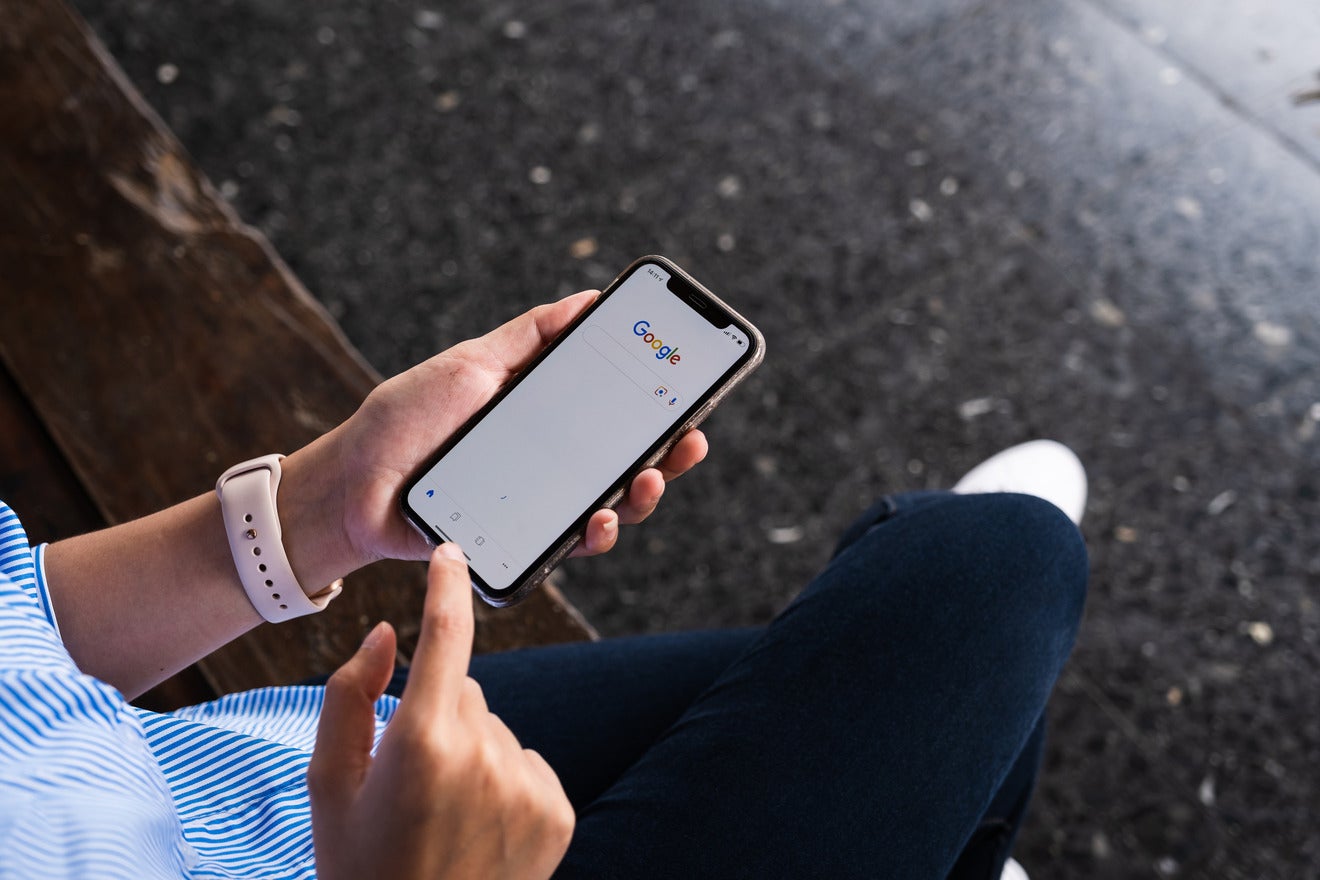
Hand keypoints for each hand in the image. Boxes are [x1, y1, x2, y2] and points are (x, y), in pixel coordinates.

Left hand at [285, 290, 707, 576]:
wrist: (353, 485)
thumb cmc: (406, 420)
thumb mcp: (471, 363)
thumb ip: (531, 337)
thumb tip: (588, 299)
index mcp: (545, 413)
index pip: (615, 406)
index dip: (657, 399)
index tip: (690, 383)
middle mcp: (551, 459)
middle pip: (628, 457)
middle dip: (671, 451)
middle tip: (690, 437)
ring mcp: (540, 502)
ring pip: (613, 505)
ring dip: (644, 493)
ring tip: (650, 477)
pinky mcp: (522, 540)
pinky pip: (572, 543)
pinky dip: (597, 533)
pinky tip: (600, 518)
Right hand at [309, 543, 574, 879]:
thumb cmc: (361, 866)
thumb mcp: (330, 786)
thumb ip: (349, 697)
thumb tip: (387, 634)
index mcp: (420, 742)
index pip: (445, 636)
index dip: (447, 587)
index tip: (449, 552)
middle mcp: (484, 755)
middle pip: (463, 690)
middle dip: (435, 715)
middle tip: (409, 781)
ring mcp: (526, 784)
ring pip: (494, 729)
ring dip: (470, 752)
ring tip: (442, 815)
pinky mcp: (557, 811)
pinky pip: (526, 762)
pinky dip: (504, 781)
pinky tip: (477, 828)